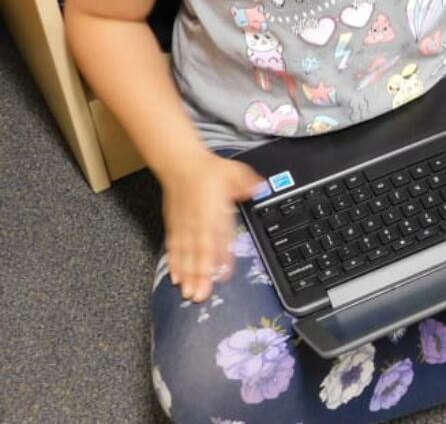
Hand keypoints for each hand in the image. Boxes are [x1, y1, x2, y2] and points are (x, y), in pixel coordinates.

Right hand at [161, 151, 264, 301]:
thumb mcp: (234, 172)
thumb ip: (246, 183)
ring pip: (186, 254)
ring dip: (188, 275)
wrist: (181, 163)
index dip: (221, 257)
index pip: (219, 237)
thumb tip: (259, 188)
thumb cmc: (209, 170)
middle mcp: (199, 222)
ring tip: (188, 292)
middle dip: (200, 275)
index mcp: (215, 211)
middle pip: (200, 252)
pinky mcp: (174, 227)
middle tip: (201, 295)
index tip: (223, 274)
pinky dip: (174, 263)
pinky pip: (174, 248)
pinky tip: (175, 278)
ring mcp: (185, 226)